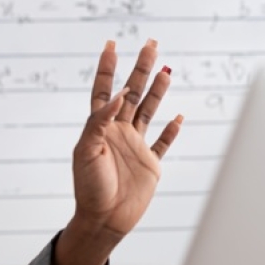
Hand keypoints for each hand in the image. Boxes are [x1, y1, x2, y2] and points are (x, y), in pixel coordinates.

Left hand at [72, 39, 181, 239]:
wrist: (103, 220)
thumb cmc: (89, 187)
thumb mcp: (87, 151)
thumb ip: (99, 121)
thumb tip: (118, 95)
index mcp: (100, 127)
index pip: (104, 91)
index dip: (107, 68)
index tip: (112, 45)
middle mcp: (118, 132)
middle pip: (132, 93)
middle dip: (141, 68)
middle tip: (151, 44)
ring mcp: (136, 147)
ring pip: (149, 111)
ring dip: (158, 91)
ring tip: (166, 70)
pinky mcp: (150, 164)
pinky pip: (163, 143)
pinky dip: (171, 130)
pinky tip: (177, 116)